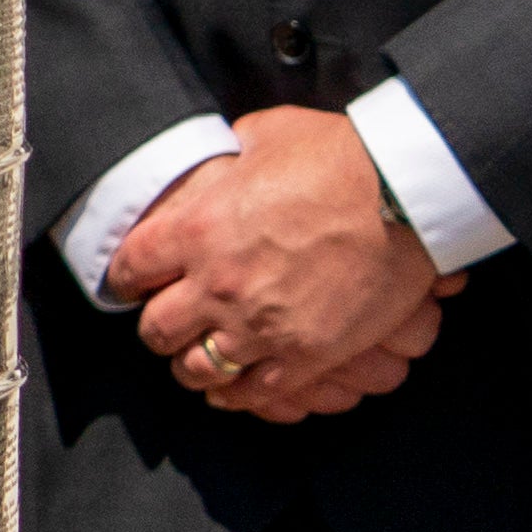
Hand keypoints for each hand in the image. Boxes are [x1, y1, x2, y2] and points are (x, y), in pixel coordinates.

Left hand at [108, 106, 466, 423]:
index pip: (129, 268)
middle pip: (156, 330)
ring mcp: (259, 325)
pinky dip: (236, 395)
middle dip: (157, 329)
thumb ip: (229, 157)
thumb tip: (222, 155)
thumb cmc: (338, 157)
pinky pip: (254, 392)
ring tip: (195, 360)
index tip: (133, 282)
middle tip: (167, 324)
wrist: (405, 196)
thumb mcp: (264, 136)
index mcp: (195, 228)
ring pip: (197, 369)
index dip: (126, 278)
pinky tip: (230, 391)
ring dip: (191, 366)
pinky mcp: (306, 354)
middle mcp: (216, 283)